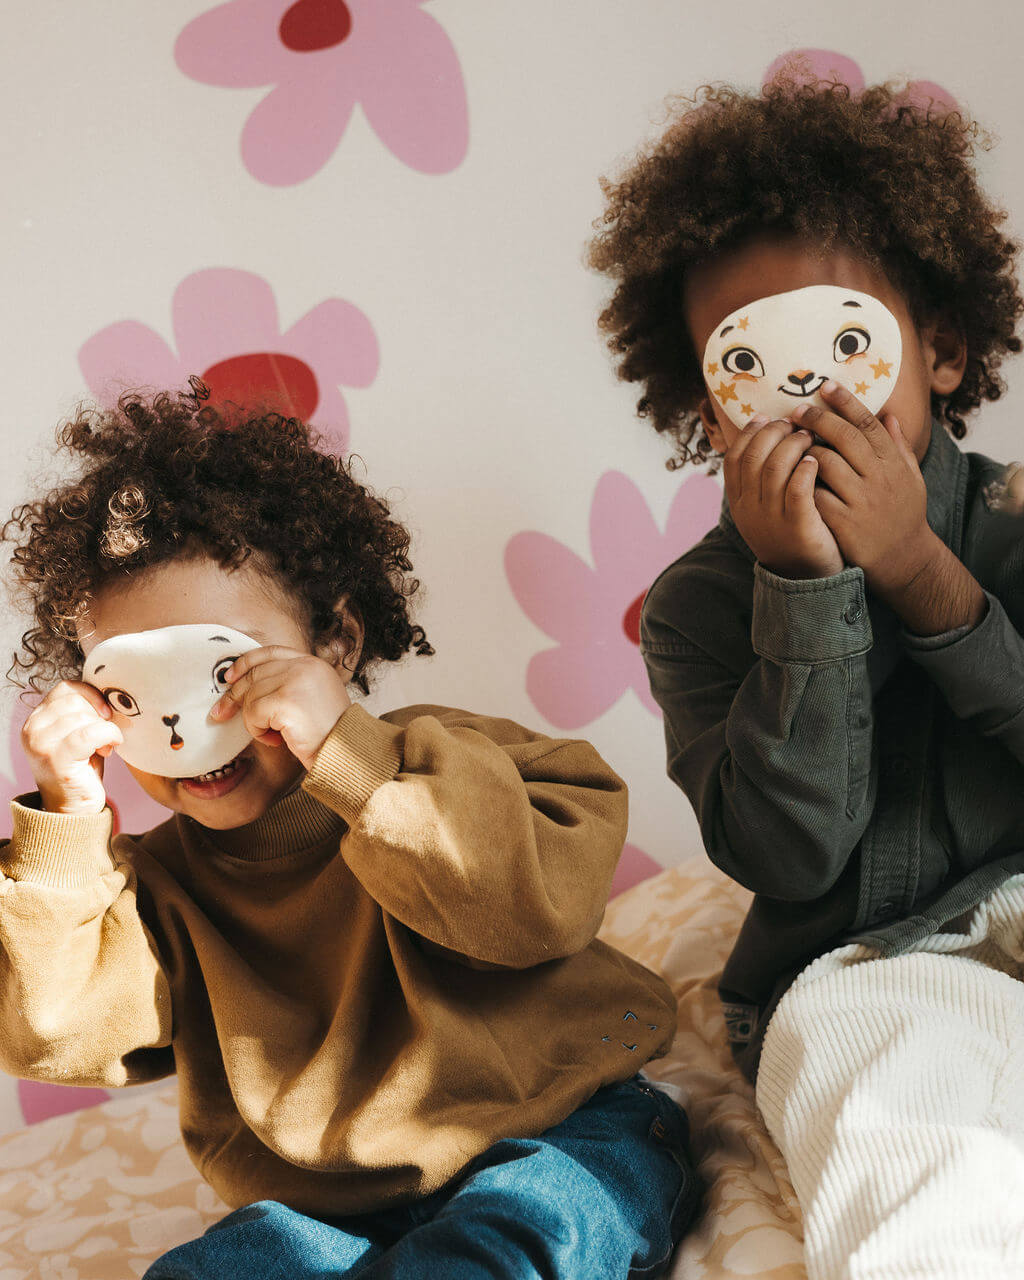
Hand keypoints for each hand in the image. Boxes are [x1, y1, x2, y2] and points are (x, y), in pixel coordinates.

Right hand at [22, 682, 122, 814]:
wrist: (73, 810)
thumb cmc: (81, 770)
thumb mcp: (79, 734)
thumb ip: (85, 712)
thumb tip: (111, 690)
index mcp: (36, 719)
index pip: (66, 688)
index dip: (92, 695)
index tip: (106, 713)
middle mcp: (32, 728)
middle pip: (76, 700)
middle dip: (99, 715)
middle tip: (105, 737)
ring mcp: (40, 743)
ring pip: (84, 716)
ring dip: (104, 729)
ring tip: (105, 747)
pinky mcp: (55, 757)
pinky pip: (90, 732)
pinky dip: (108, 736)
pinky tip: (110, 749)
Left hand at [211, 647, 352, 768]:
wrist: (346, 753)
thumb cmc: (328, 734)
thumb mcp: (311, 699)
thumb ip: (287, 685)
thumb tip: (244, 686)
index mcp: (313, 663)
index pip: (270, 652)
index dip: (245, 662)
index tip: (229, 677)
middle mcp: (305, 667)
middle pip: (255, 674)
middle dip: (234, 696)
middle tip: (221, 714)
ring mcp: (297, 681)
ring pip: (251, 696)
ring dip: (254, 721)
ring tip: (273, 734)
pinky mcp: (287, 701)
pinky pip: (253, 713)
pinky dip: (258, 731)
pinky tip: (276, 739)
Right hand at [722, 414, 844, 577]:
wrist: (804, 577)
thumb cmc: (789, 533)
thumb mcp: (763, 508)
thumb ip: (760, 478)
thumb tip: (765, 434)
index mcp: (738, 502)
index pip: (734, 458)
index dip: (749, 433)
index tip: (767, 417)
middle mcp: (749, 509)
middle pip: (753, 457)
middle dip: (773, 433)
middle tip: (794, 423)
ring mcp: (771, 519)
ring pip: (774, 469)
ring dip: (792, 445)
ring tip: (810, 436)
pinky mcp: (797, 527)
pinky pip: (797, 489)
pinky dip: (805, 469)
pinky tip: (815, 459)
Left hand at [796, 382, 985, 633]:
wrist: (904, 559)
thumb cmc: (903, 514)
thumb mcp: (910, 478)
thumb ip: (898, 446)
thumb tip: (889, 414)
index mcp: (894, 462)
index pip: (868, 423)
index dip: (846, 402)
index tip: (825, 386)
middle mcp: (880, 477)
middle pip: (846, 437)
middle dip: (819, 419)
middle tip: (796, 410)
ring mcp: (862, 500)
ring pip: (827, 463)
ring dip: (806, 449)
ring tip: (790, 443)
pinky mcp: (845, 523)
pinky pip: (816, 495)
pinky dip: (801, 482)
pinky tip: (787, 474)